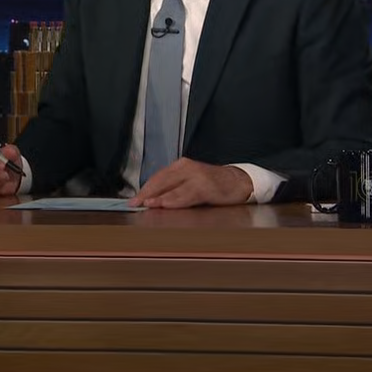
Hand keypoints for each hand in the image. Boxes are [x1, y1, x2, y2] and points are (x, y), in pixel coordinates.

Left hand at [126, 158, 253, 208]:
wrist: (238, 182)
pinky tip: (166, 206)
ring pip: (173, 188)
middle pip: (161, 181)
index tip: (133, 200)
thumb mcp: (189, 182)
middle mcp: (186, 167)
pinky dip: (175, 201)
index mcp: (180, 166)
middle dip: (147, 194)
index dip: (144, 189)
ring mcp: (197, 176)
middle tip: (134, 204)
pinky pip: (187, 195)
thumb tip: (151, 201)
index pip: (157, 177)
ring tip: (146, 205)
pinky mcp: (206, 186)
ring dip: (159, 198)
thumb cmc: (211, 184)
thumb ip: (173, 188)